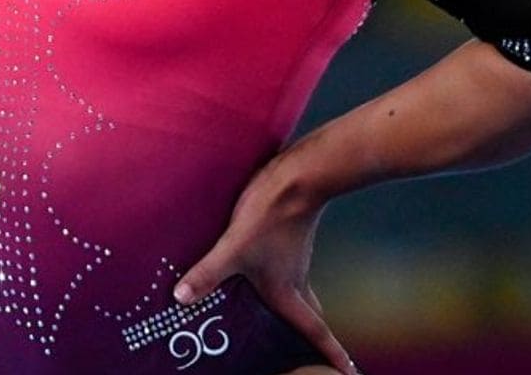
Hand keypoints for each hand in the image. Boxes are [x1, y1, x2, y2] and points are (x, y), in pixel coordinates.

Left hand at [173, 145, 356, 374]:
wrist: (299, 176)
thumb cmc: (271, 215)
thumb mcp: (234, 247)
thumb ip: (208, 273)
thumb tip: (180, 298)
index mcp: (288, 291)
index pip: (315, 331)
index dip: (332, 355)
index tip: (351, 373)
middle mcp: (296, 279)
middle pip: (310, 317)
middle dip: (313, 338)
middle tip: (313, 355)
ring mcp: (295, 259)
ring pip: (300, 293)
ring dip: (296, 309)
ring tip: (282, 322)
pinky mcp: (288, 239)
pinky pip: (289, 270)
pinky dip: (283, 282)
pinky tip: (263, 275)